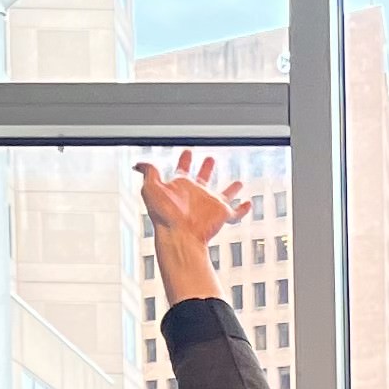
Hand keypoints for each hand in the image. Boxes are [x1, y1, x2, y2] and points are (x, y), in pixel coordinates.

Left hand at [132, 148, 253, 309]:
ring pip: (224, 194)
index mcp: (180, 187)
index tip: (188, 151)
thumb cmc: (164, 215)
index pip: (183, 169)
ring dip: (231, 189)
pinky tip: (249, 204)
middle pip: (203, 179)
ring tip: (238, 183)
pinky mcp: (222, 215)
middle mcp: (196, 195)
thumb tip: (139, 164)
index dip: (185, 160)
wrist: (179, 236)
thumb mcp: (151, 188)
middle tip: (210, 159)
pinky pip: (236, 212)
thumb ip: (149, 172)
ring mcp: (210, 205)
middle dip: (206, 168)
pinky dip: (244, 209)